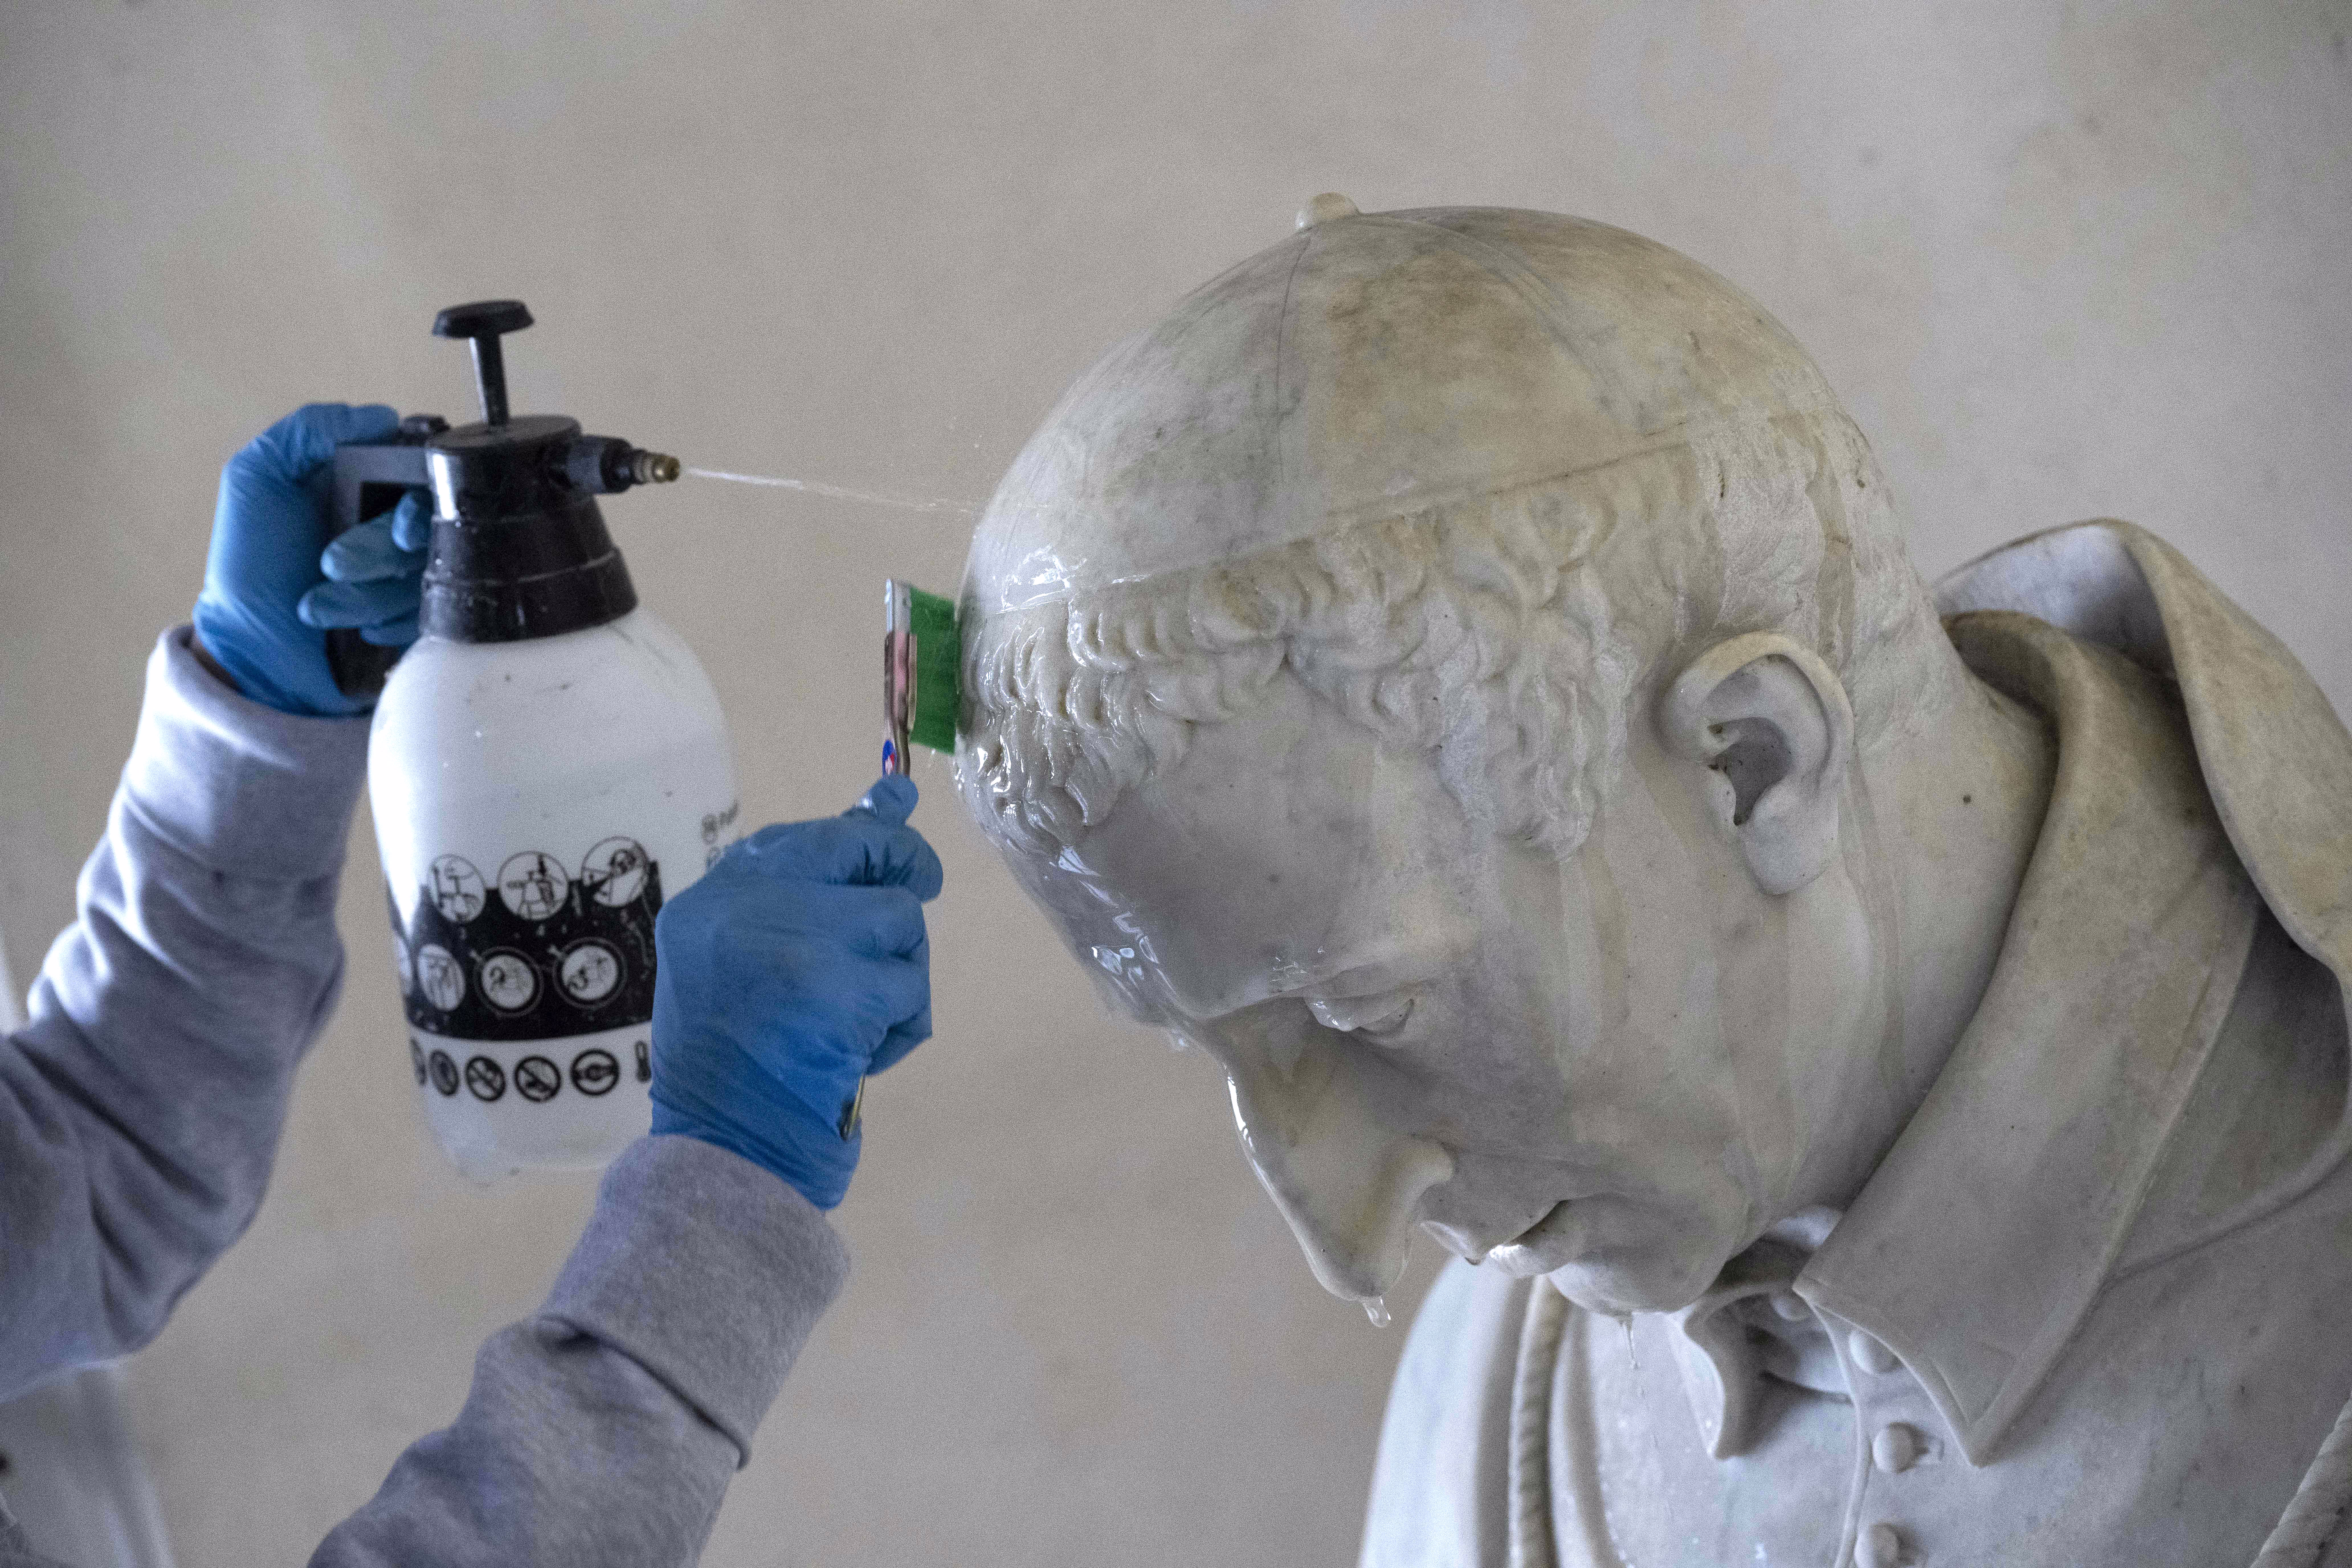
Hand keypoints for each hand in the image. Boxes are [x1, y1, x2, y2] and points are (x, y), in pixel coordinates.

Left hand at [192, 403, 430, 717]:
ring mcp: (408, 571)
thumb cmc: (248, 567)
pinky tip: (352, 628)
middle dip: (378, 551)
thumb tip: (379, 416)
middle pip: (433, 524)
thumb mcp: (254, 479)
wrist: (252, 652)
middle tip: (329, 565)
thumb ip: (307, 431)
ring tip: (320, 604)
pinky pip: (434, 615)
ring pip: (432, 573)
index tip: (397, 526)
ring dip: (370, 594)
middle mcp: (391, 521)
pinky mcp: (417, 617)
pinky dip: (388, 622)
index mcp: (364, 481)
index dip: (420, 500)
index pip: (426, 471)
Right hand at [648, 775, 944, 1209]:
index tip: (898, 811)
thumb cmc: (735, 1070)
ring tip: (857, 1025)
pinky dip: (902, 1026)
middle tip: (922, 888)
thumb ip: (811, 889)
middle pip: (857, 851)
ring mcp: (795, 944)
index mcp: (711, 904)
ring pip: (900, 920)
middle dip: (903, 868)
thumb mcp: (748, 968)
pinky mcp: (841, 991)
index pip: (799, 836)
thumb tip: (893, 803)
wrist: (725, 1153)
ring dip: (898, 973)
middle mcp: (745, 909)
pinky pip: (909, 986)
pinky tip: (862, 1059)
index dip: (860, 826)